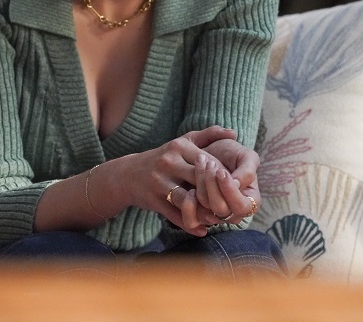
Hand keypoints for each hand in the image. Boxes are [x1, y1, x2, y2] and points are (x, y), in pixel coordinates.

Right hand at [119, 125, 236, 235]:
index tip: (234, 185)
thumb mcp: (184, 141)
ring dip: (204, 212)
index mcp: (179, 147)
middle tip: (230, 204)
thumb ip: (209, 135)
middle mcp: (168, 163)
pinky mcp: (153, 201)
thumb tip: (234, 134)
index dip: (224, 176)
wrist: (128, 175)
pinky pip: (175, 216)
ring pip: (188, 200)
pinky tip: (202, 229)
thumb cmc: (164, 157)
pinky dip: (190, 224)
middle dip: (216, 195)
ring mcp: (159, 183)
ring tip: (217, 218)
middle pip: (200, 181)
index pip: (209, 162)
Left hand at [189, 139, 260, 224]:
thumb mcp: (247, 156)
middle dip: (212, 184)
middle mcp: (234, 213)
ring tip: (201, 160)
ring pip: (204, 208)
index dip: (230, 190)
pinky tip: (193, 176)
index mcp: (251, 202)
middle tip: (209, 163)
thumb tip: (237, 184)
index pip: (241, 206)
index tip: (221, 171)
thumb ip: (247, 170)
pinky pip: (190, 214)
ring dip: (201, 181)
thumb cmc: (233, 154)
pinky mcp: (198, 214)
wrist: (212, 151)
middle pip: (220, 208)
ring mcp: (215, 215)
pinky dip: (188, 196)